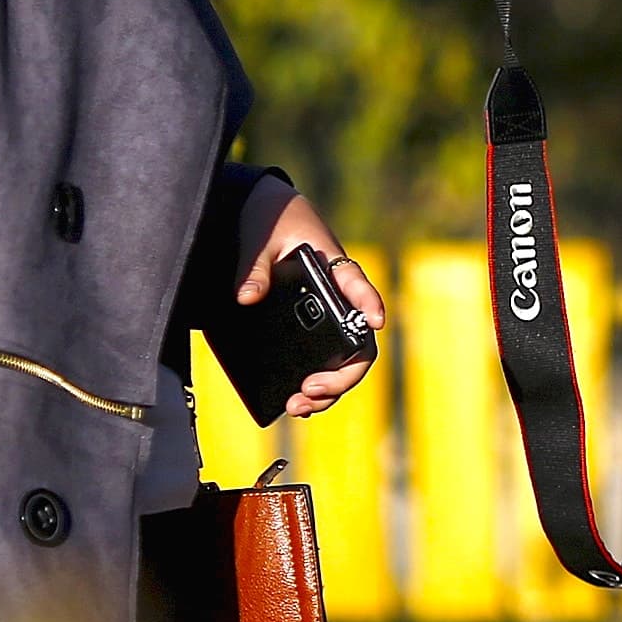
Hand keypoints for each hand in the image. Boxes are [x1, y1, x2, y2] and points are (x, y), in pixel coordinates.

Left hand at [234, 189, 388, 418]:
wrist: (260, 216)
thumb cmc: (270, 220)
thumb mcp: (260, 237)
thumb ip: (255, 266)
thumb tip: (248, 297)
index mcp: (334, 270)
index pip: (358, 287)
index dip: (369, 304)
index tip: (373, 322)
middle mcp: (337, 301)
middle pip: (358, 345)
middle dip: (341, 375)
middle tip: (309, 389)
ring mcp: (323, 321)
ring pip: (342, 364)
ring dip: (327, 392)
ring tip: (296, 406)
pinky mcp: (304, 333)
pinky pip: (317, 365)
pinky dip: (310, 389)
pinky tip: (288, 401)